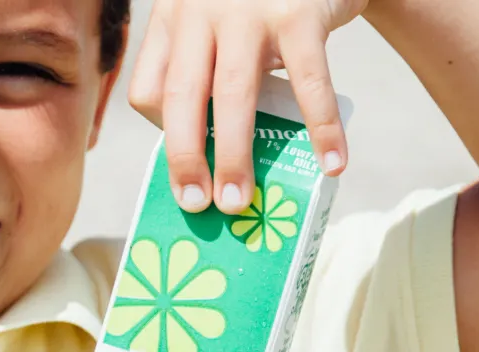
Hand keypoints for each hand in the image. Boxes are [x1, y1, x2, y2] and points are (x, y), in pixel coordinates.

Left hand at [127, 0, 365, 213]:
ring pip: (233, 95)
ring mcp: (248, 11)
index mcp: (172, 18)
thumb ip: (205, 67)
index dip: (161, 132)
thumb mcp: (216, 21)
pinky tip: (332, 162)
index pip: (146, 88)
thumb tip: (211, 155)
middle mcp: (200, 11)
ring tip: (238, 200)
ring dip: (234, 155)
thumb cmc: (264, 6)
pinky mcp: (299, 14)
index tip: (187, 160)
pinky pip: (308, 82)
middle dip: (186, 159)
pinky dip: (321, 128)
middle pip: (180, 97)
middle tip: (196, 205)